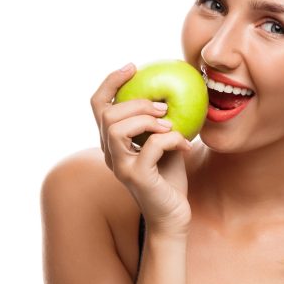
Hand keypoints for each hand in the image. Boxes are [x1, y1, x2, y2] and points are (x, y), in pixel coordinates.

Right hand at [89, 64, 193, 236]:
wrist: (174, 216)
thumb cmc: (170, 180)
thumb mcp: (165, 143)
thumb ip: (160, 121)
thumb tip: (172, 90)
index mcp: (112, 143)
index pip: (98, 105)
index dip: (111, 82)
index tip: (133, 67)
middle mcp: (109, 153)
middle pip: (107, 114)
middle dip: (137, 103)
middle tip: (163, 107)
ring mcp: (120, 166)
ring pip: (117, 128)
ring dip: (147, 120)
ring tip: (170, 125)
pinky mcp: (136, 177)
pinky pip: (150, 147)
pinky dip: (171, 140)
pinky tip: (185, 147)